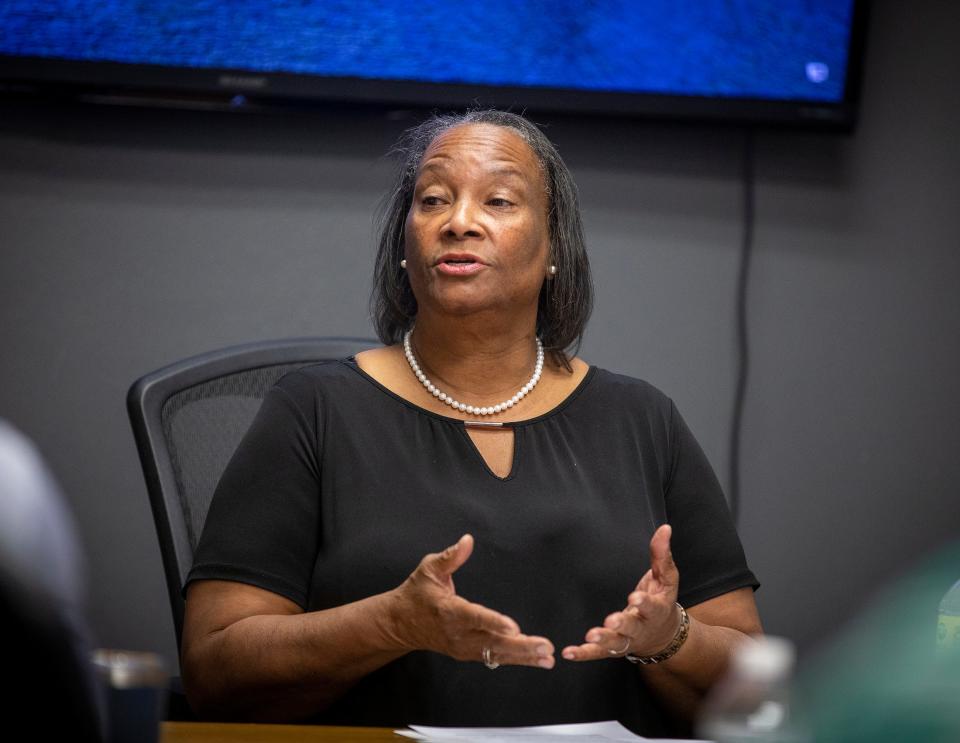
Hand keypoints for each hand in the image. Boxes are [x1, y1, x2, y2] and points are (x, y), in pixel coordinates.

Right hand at [389, 534, 554, 668]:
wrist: (400, 623)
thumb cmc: (417, 593)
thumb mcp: (428, 569)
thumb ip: (449, 557)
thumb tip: (467, 540)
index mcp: (449, 611)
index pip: (474, 617)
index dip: (494, 622)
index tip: (514, 628)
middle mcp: (457, 633)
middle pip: (492, 642)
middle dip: (521, 646)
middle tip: (545, 647)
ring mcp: (463, 647)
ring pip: (496, 654)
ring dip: (524, 656)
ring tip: (547, 657)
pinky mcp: (467, 653)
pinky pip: (494, 657)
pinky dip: (515, 659)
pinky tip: (535, 659)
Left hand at [562, 524, 680, 661]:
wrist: (662, 633)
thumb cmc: (662, 599)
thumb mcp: (666, 577)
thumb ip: (662, 555)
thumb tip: (665, 528)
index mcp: (657, 610)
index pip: (652, 606)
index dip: (644, 603)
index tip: (635, 598)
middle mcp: (642, 628)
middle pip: (632, 628)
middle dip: (622, 624)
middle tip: (611, 620)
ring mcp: (627, 640)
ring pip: (615, 644)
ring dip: (602, 641)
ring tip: (590, 636)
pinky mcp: (612, 648)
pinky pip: (598, 653)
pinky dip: (583, 654)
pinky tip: (569, 652)